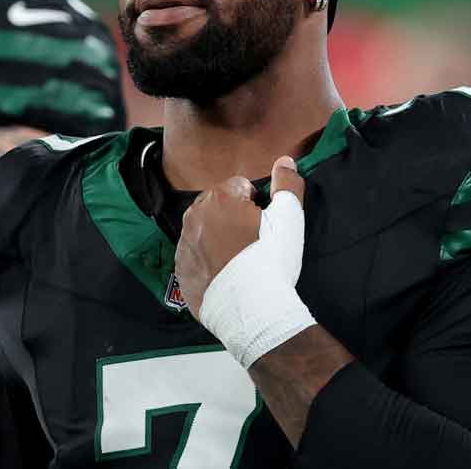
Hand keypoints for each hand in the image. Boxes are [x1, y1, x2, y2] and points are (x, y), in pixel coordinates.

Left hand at [175, 156, 306, 315]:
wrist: (252, 310)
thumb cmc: (272, 260)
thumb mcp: (290, 218)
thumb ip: (287, 184)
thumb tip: (285, 160)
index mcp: (220, 198)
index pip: (239, 187)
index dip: (256, 204)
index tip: (264, 225)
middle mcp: (195, 216)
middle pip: (217, 205)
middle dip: (232, 216)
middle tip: (253, 242)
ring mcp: (184, 244)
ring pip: (203, 230)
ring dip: (218, 237)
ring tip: (240, 260)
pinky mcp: (180, 269)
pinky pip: (194, 256)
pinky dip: (206, 260)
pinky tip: (225, 274)